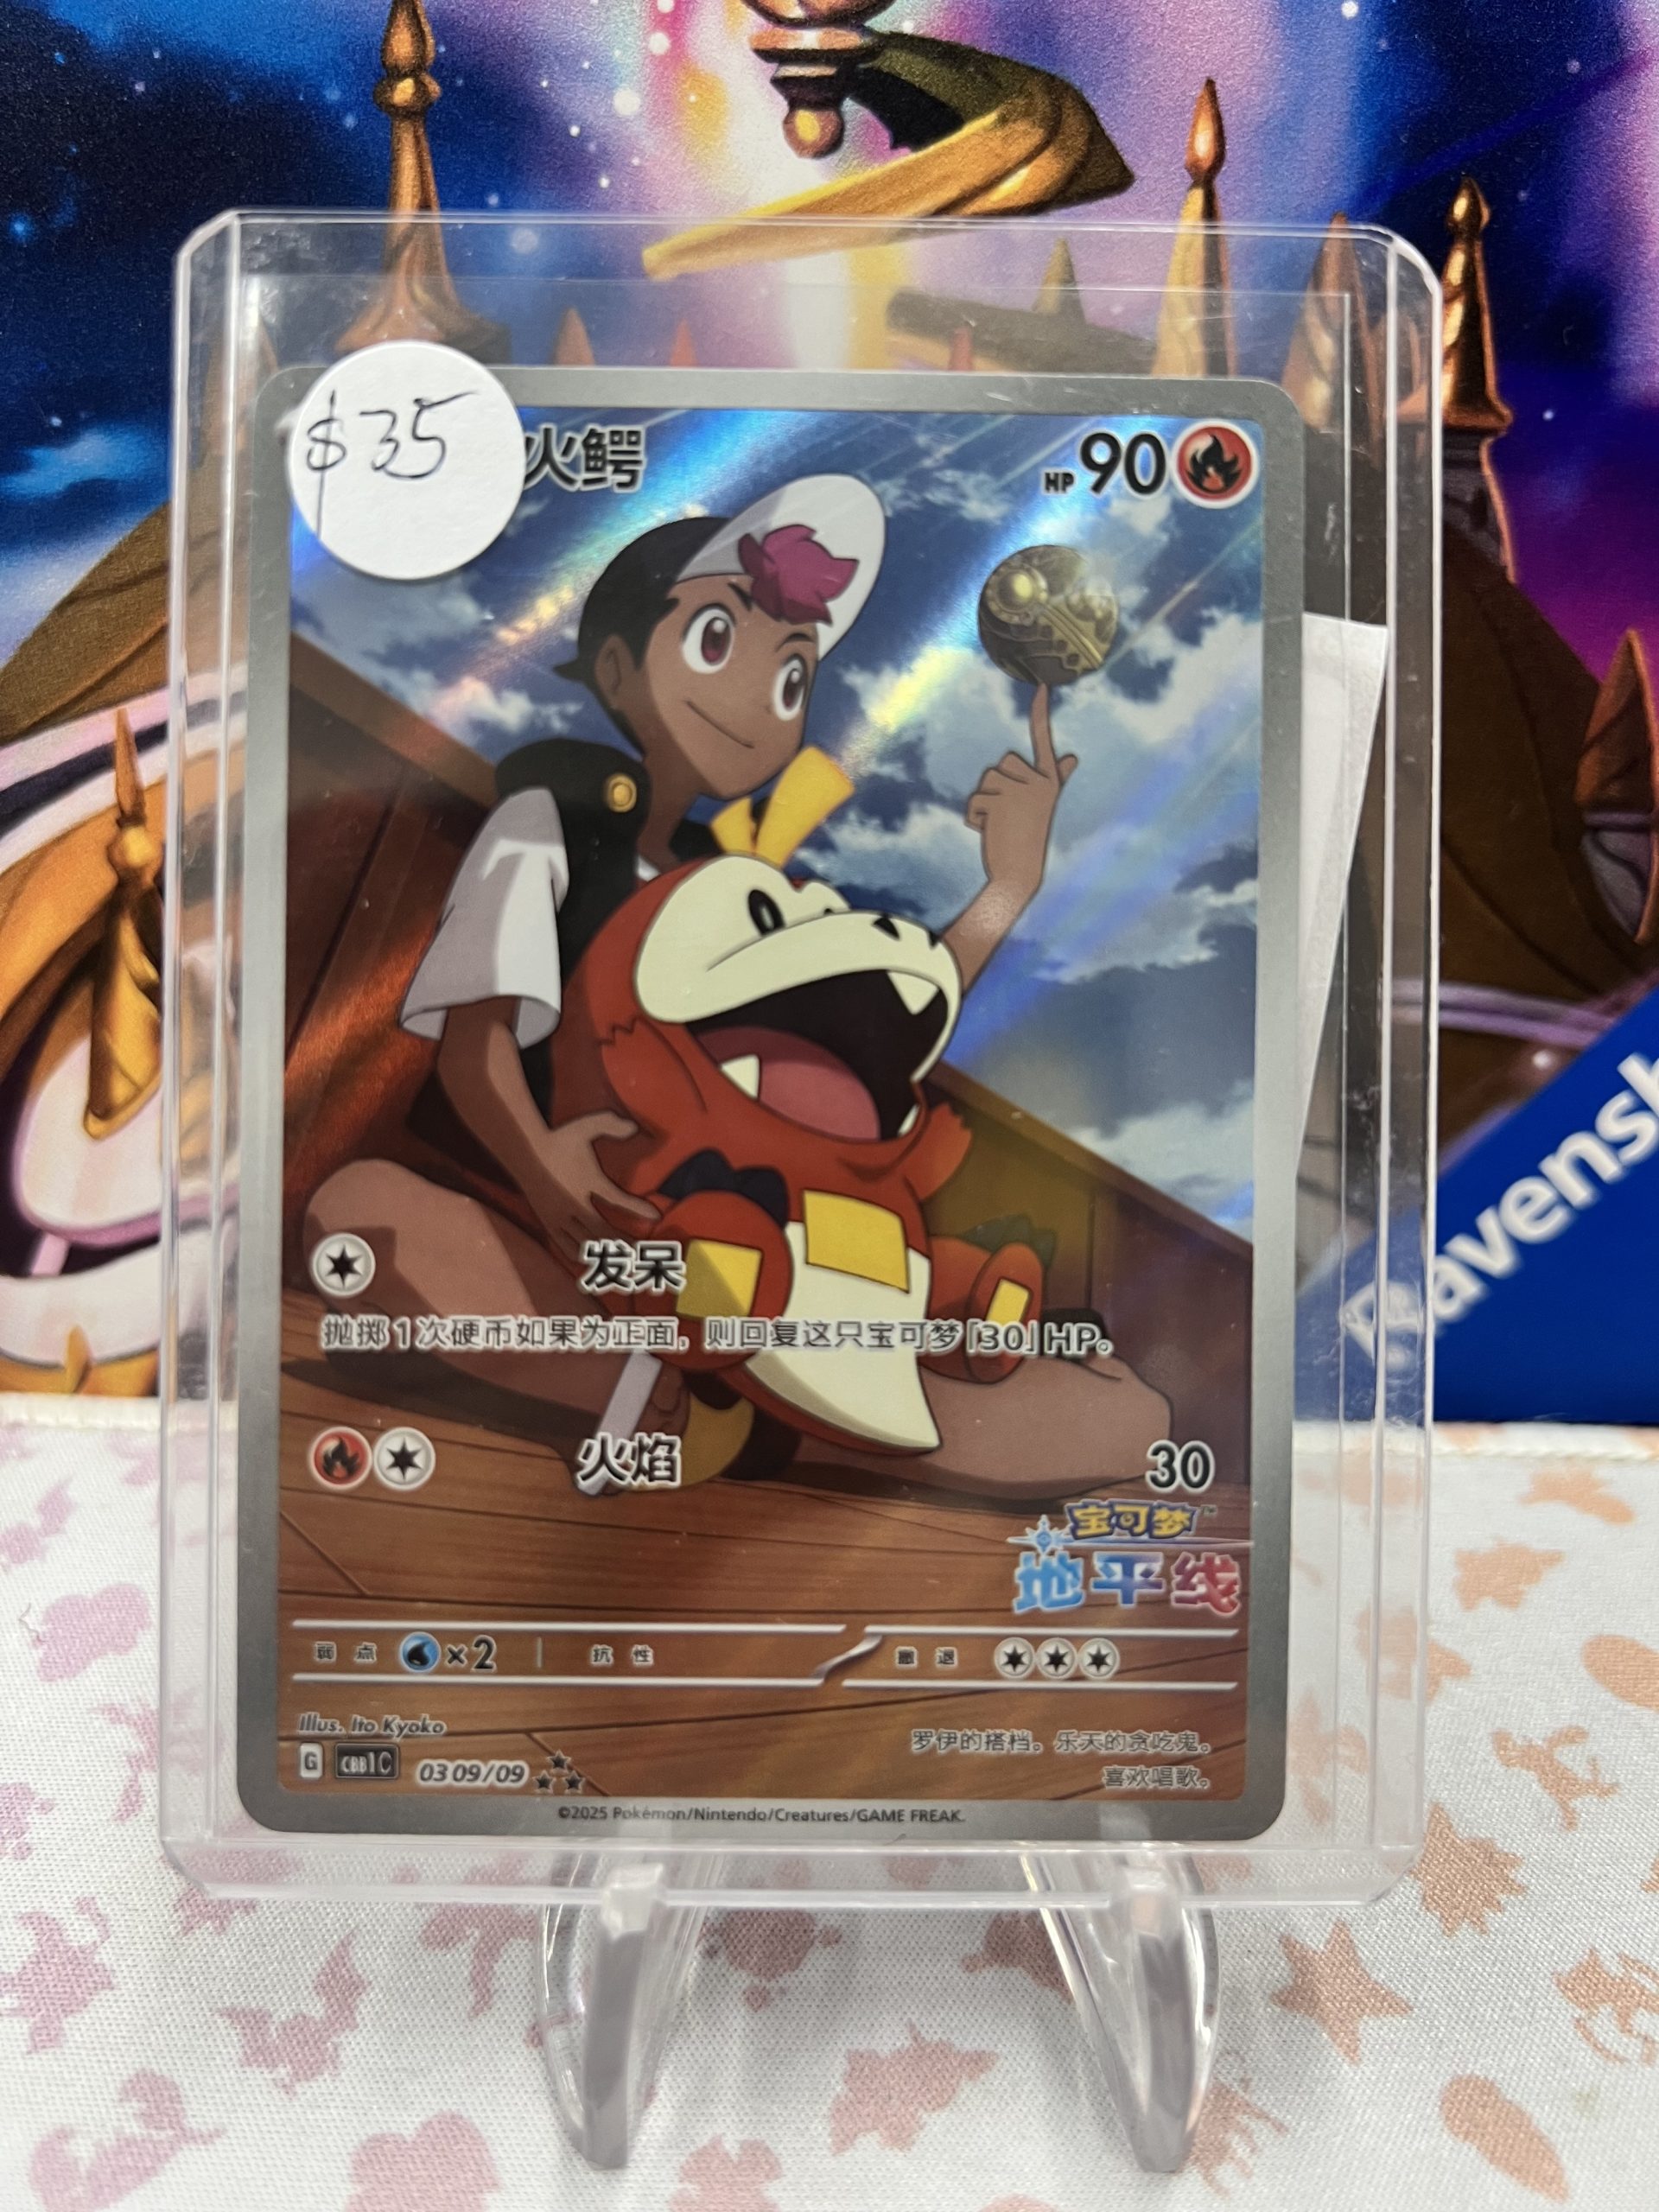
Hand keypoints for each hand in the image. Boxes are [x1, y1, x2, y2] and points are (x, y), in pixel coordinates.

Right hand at [525, 1109, 654, 1271]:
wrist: (524, 1151)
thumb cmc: (559, 1139)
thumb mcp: (585, 1125)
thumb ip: (610, 1124)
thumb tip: (635, 1128)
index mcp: (586, 1180)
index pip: (616, 1198)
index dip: (637, 1208)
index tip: (657, 1216)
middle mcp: (573, 1203)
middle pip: (602, 1231)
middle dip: (625, 1244)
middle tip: (645, 1253)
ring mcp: (559, 1217)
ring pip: (585, 1243)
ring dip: (606, 1255)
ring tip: (626, 1265)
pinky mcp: (549, 1224)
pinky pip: (566, 1246)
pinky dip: (581, 1257)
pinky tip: (595, 1266)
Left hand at [964, 685, 1076, 912]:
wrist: (1019, 873)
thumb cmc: (1029, 837)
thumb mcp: (1044, 805)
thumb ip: (1056, 778)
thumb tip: (1072, 758)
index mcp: (1050, 780)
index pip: (1042, 739)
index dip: (1040, 712)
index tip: (1042, 684)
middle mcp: (1039, 782)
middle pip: (1002, 763)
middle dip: (997, 786)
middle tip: (1010, 815)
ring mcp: (1019, 791)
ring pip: (986, 779)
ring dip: (984, 802)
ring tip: (1001, 824)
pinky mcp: (998, 802)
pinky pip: (974, 800)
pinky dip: (974, 817)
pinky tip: (991, 831)